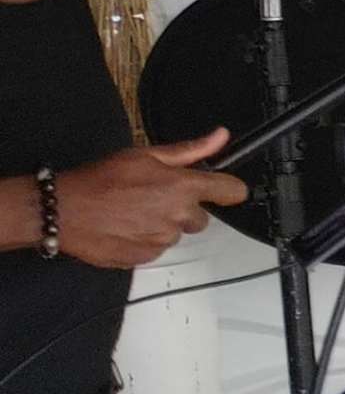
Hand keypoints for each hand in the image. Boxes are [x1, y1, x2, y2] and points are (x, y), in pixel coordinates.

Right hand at [53, 131, 247, 268]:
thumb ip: (189, 149)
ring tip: (133, 211)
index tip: (223, 189)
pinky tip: (125, 226)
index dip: (228, 189)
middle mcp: (179, 216)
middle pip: (200, 217)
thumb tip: (220, 136)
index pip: (232, 191)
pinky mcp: (147, 257)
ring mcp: (163, 240)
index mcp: (183, 188)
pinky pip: (156, 248)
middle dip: (184, 209)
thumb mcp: (145, 155)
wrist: (64, 211)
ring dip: (162, 224)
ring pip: (176, 233)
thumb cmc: (100, 180)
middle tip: (154, 197)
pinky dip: (145, 239)